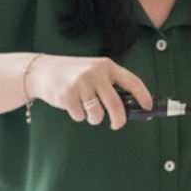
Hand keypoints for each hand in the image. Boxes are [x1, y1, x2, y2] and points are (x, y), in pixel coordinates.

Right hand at [27, 55, 152, 129]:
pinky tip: (71, 104)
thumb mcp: (94, 72)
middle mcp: (95, 73)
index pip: (132, 82)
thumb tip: (132, 108)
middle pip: (116, 105)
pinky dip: (78, 116)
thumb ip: (111, 85)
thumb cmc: (74, 74)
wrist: (42, 70)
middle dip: (119, 119)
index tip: (148, 108)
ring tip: (86, 108)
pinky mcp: (67, 95)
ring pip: (97, 115)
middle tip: (117, 125)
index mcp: (107, 66)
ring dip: (94, 118)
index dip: (143, 96)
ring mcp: (81, 84)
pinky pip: (80, 116)